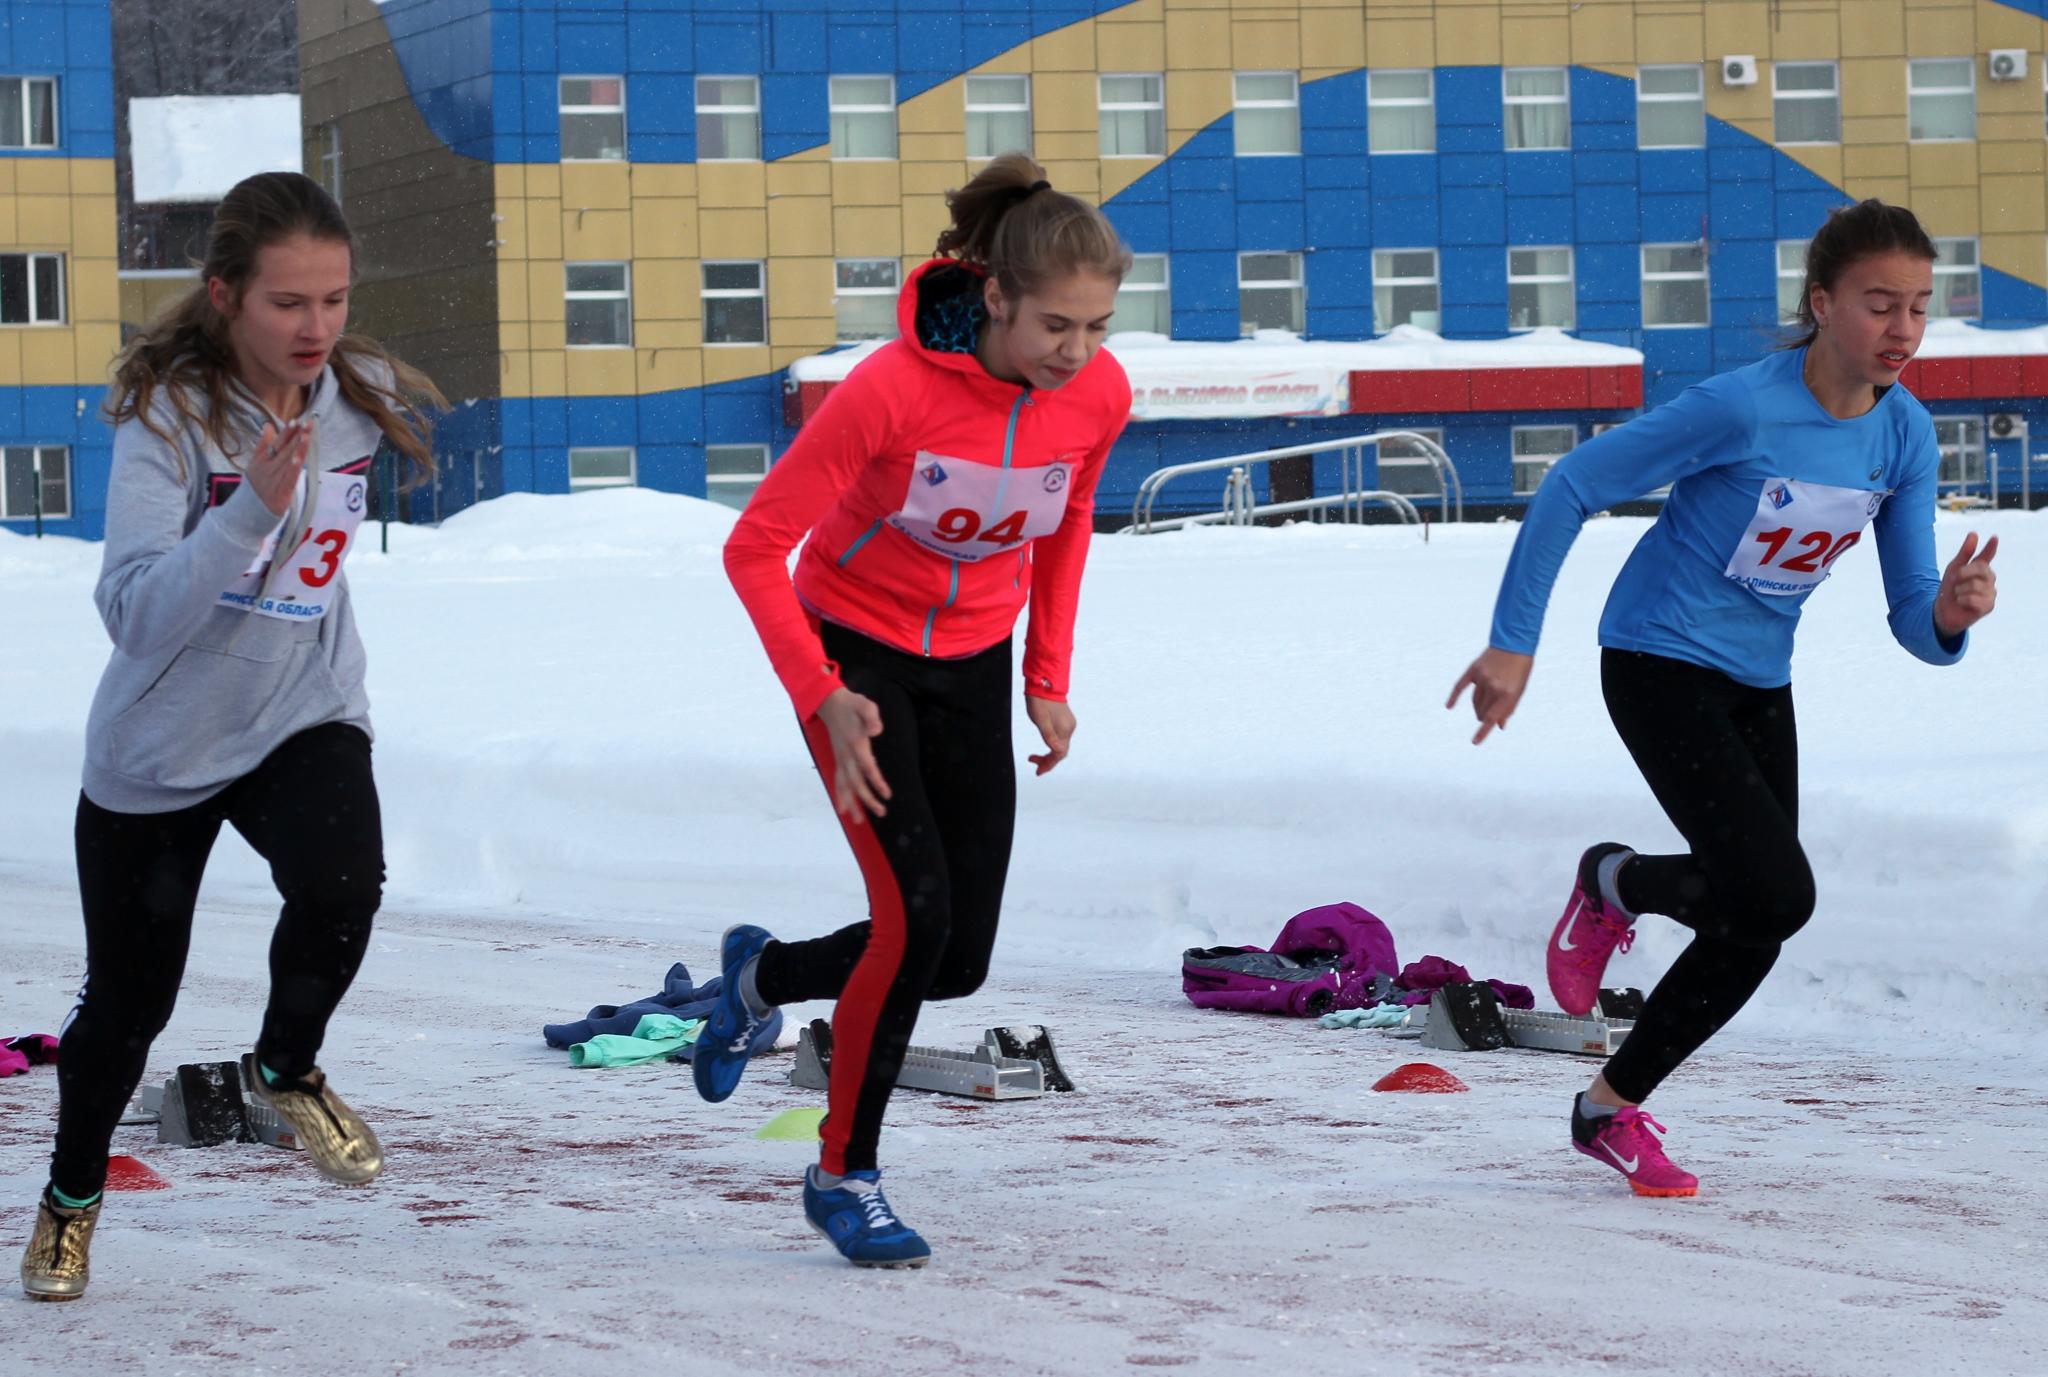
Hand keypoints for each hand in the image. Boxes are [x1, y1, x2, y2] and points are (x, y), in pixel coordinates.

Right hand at [247, 421, 310, 516]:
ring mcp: (273, 480)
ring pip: (287, 462)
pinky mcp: (280, 493)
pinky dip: (292, 468)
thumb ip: (263, 445)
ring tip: (306, 435)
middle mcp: (266, 468)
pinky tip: (298, 458)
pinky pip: (288, 479)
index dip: (286, 432)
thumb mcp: (255, 463)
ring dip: (297, 448)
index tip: (296, 421)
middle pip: (283, 450)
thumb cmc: (255, 487)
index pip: (276, 443)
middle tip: (307, 423)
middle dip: (296, 436)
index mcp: (261, 460)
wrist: (246, 514)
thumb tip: (268, 425)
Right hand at [815, 688, 890, 821]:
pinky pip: (838, 781)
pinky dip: (840, 795)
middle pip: (856, 781)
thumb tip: (876, 731)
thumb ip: (871, 717)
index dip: (876, 781)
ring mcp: (840, 758)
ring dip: (852, 803)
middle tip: (882, 813)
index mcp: (855, 743)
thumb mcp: (865, 704)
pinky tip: (843, 809)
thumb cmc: (852, 704)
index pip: (866, 766)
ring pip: (845, 785)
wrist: (830, 703)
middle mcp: (846, 755)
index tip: (887, 795)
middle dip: (867, 799)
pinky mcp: (838, 760)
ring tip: (859, 821)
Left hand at [1025, 696, 1074, 775]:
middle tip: (1034, 764)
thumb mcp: (1040, 720)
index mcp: (1064, 730)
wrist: (1044, 685)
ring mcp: (1068, 724)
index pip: (1059, 754)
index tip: (1038, 771)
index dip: (1049, 764)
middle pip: (1060, 752)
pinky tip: (1044, 746)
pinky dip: (1051, 746)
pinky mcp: (1065, 721)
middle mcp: (1069, 728)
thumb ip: (1049, 737)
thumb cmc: (1040, 701)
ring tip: (1035, 757)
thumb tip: (1058, 752)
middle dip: (1048, 761)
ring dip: (1049, 754)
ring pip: (1060, 746)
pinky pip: (1060, 739)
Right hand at [1447, 647, 1534, 745]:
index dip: (1483, 731)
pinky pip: (1460, 686)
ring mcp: (1482, 678)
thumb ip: (1508, 709)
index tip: (1474, 742)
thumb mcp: (1518, 691)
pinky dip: (1454, 697)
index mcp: (1507, 694)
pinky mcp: (1474, 670)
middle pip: (1481, 711)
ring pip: (1474, 701)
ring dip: (1477, 707)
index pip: (1492, 717)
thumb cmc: (1520, 670)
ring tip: (1483, 705)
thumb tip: (1498, 726)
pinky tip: (1449, 706)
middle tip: (1486, 715)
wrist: (1515, 644)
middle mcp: (1494, 686)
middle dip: (1483, 716)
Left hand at [1933, 531, 1998, 639]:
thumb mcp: (1953, 569)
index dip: (1990, 547)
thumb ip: (1965, 553)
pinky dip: (1962, 600)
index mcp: (1980, 569)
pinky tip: (1962, 603)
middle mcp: (1989, 579)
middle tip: (1954, 581)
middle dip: (1963, 573)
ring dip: (1960, 590)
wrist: (1943, 611)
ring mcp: (1991, 593)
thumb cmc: (1950, 589)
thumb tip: (1974, 533)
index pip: (1987, 556)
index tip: (1994, 537)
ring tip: (1959, 595)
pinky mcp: (1988, 606)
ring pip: (1974, 585)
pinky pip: (1973, 599)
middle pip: (1980, 568)